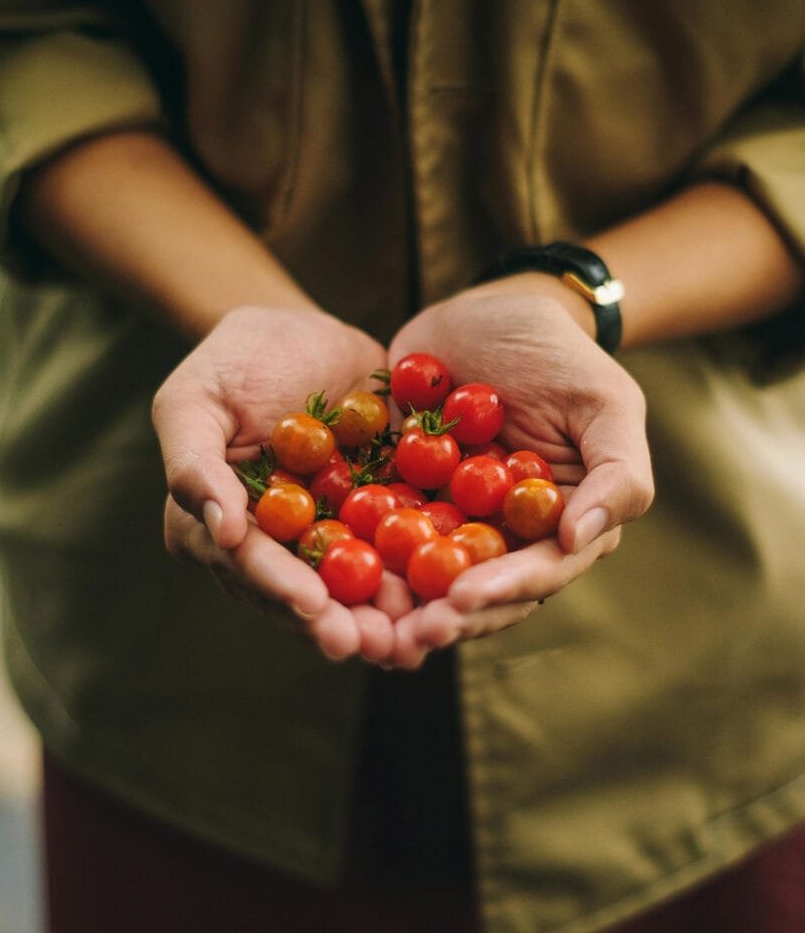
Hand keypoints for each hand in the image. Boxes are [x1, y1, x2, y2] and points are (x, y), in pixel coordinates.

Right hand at [152, 305, 396, 661]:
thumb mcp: (193, 400)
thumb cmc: (234, 361)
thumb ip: (195, 464)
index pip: (249, 564)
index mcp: (221, 526)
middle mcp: (275, 544)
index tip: (313, 606)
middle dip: (339, 622)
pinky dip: (422, 570)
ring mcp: (328, 533)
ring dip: (384, 614)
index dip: (280, 588)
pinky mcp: (374, 515)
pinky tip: (451, 588)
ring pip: (354, 584)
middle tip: (373, 644)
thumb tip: (220, 532)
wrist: (302, 332)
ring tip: (415, 635)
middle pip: (305, 593)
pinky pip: (398, 546)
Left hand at [385, 280, 653, 665]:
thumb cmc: (559, 354)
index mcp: (559, 524)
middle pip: (475, 589)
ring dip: (396, 604)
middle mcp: (504, 533)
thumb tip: (578, 540)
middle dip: (441, 616)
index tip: (462, 600)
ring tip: (364, 625)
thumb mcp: (606, 403)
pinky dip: (357, 552)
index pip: (536, 572)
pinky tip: (329, 569)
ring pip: (423, 574)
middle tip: (404, 635)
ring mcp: (449, 516)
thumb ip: (617, 474)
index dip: (501, 591)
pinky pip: (377, 529)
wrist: (489, 310)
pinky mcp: (401, 493)